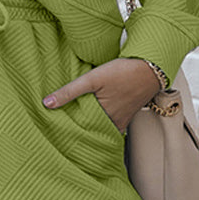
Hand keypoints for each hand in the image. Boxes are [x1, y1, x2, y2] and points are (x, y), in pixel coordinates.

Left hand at [42, 57, 162, 134]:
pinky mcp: (127, 115)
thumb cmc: (124, 72)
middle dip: (78, 131)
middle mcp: (112, 123)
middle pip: (91, 130)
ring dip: (90, 127)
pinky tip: (97, 118)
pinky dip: (103, 124)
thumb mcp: (92, 79)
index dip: (67, 129)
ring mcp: (121, 120)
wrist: (151, 68)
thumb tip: (47, 103)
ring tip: (76, 125)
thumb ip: (70, 91)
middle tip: (61, 131)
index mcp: (102, 116)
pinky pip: (112, 125)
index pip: (79, 129)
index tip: (55, 130)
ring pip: (101, 128)